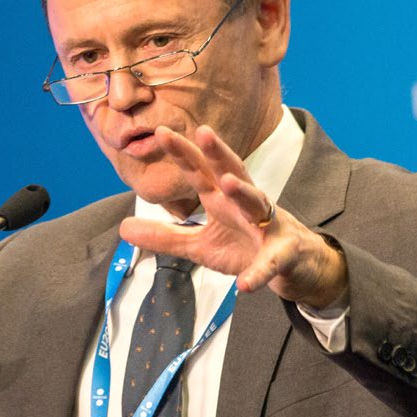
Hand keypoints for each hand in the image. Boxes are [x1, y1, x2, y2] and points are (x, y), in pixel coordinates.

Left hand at [118, 125, 347, 307]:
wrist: (294, 268)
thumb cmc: (245, 247)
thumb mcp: (200, 245)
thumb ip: (164, 236)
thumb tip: (123, 228)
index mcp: (222, 200)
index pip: (200, 172)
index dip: (183, 153)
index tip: (162, 132)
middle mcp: (246, 204)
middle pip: (232, 172)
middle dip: (218, 153)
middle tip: (202, 132)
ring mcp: (269, 226)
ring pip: (258, 204)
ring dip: (244, 192)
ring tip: (227, 184)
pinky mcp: (284, 254)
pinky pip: (271, 262)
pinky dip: (259, 272)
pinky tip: (245, 284)